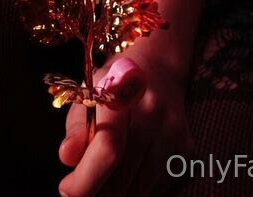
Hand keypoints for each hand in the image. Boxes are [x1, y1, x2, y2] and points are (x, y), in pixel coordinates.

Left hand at [58, 52, 195, 196]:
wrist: (160, 67)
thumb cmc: (117, 83)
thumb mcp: (89, 92)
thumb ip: (77, 127)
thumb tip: (67, 157)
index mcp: (125, 95)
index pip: (108, 148)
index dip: (85, 180)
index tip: (67, 188)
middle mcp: (155, 115)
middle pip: (121, 178)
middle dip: (94, 191)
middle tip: (80, 186)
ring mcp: (174, 134)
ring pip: (137, 190)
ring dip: (114, 193)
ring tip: (102, 177)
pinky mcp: (185, 151)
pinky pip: (154, 189)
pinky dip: (133, 188)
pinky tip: (125, 172)